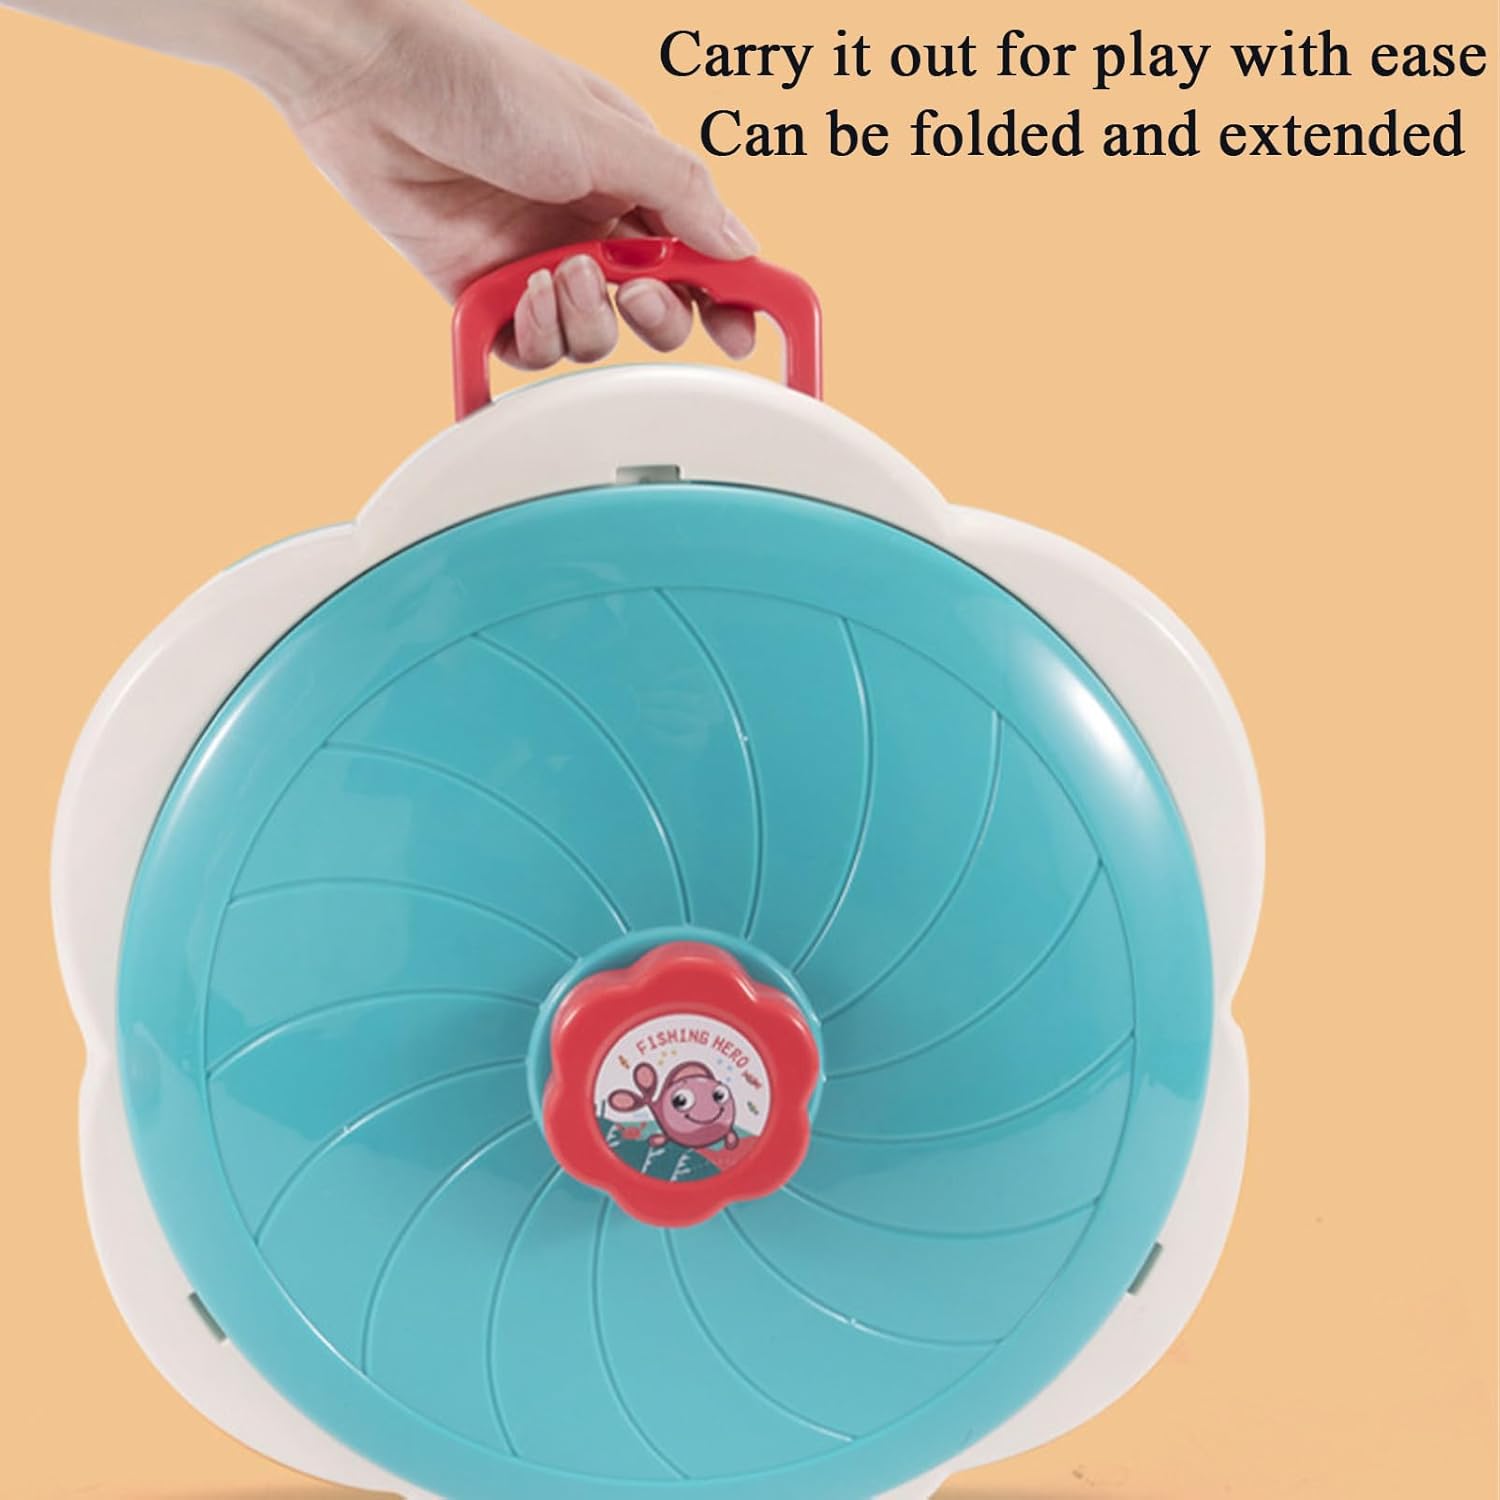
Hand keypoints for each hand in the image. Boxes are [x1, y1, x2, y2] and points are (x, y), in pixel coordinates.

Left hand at [267, 0, 757, 368]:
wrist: (372, 80)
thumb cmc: (486, 79)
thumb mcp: (607, 132)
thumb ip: (683, 193)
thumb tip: (742, 248)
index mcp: (632, 180)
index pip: (700, 254)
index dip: (726, 298)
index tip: (740, 337)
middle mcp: (590, 225)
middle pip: (653, 313)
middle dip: (654, 318)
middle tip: (632, 295)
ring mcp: (536, 260)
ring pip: (591, 340)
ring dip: (585, 323)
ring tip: (556, 276)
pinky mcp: (481, 288)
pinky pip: (525, 349)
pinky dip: (531, 338)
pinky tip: (522, 297)